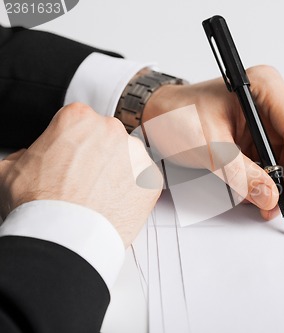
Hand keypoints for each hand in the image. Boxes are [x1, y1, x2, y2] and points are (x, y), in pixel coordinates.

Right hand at [0, 103, 161, 245]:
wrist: (64, 237)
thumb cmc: (39, 205)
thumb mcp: (9, 170)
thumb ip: (23, 154)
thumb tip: (27, 156)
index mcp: (78, 118)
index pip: (80, 123)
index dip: (72, 143)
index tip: (70, 159)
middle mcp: (111, 130)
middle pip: (106, 138)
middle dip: (97, 156)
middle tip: (83, 180)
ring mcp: (136, 154)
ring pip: (128, 158)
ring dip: (117, 172)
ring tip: (98, 195)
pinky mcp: (152, 178)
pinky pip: (144, 180)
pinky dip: (133, 190)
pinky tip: (114, 203)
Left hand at [143, 65, 283, 219]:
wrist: (161, 116)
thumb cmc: (177, 116)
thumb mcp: (206, 145)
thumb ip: (239, 172)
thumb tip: (270, 197)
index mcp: (264, 87)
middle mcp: (274, 101)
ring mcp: (272, 120)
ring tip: (268, 205)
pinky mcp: (265, 137)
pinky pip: (281, 163)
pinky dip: (274, 182)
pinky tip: (261, 195)